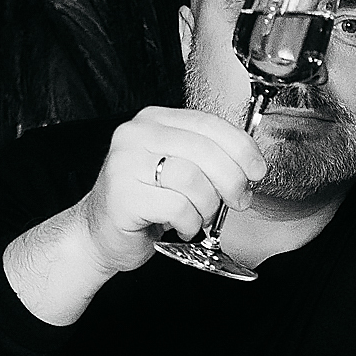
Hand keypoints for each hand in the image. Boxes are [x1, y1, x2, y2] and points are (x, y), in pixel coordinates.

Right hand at [74, 107, 267, 273]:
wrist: (99, 234)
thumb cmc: (146, 202)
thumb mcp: (180, 169)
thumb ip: (209, 157)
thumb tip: (251, 164)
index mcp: (154, 121)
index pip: (208, 123)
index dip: (241, 147)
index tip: (257, 170)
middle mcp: (135, 136)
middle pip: (205, 150)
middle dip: (232, 180)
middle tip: (239, 200)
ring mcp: (124, 165)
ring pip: (193, 179)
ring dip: (208, 205)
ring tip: (201, 215)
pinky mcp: (122, 196)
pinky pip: (177, 207)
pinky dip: (190, 222)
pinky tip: (183, 226)